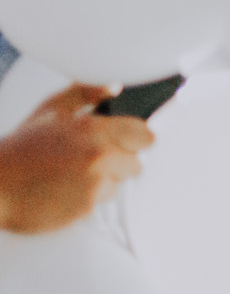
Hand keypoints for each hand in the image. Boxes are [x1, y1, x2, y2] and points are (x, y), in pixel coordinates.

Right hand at [0, 85, 152, 233]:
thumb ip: (84, 94)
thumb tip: (114, 86)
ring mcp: (95, 182)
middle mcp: (99, 155)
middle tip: (88, 161)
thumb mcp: (48, 111)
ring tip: (71, 176)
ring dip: (103, 182)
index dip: (137, 140)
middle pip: (136, 163)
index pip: (145, 135)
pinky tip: (65, 191)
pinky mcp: (87, 206)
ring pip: (119, 183)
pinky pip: (101, 202)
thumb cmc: (18, 149)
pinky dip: (88, 199)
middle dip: (119, 162)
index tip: (131, 142)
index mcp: (92, 128)